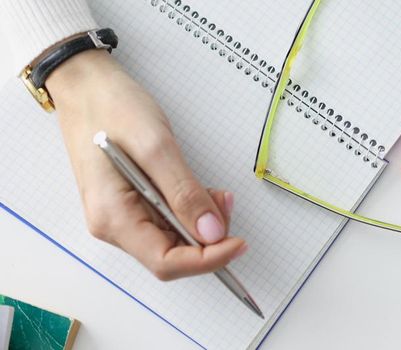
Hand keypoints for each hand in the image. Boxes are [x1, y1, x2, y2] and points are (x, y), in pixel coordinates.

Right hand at [47, 50, 246, 280]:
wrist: (85, 85)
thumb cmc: (112, 108)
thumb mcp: (156, 147)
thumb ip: (184, 193)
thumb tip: (212, 233)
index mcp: (113, 217)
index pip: (166, 262)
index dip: (207, 260)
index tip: (239, 242)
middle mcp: (113, 224)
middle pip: (172, 255)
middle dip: (209, 238)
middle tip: (228, 203)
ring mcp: (122, 215)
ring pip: (173, 239)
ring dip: (203, 224)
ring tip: (219, 193)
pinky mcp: (132, 203)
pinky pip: (168, 221)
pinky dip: (192, 211)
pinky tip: (203, 191)